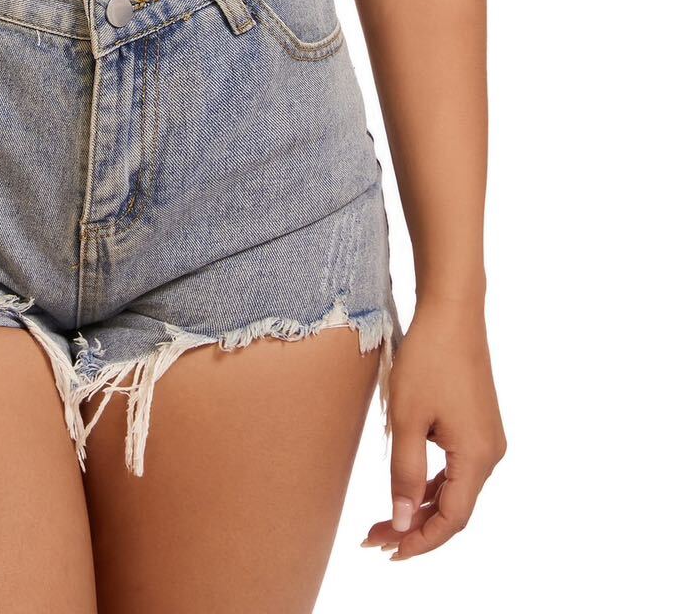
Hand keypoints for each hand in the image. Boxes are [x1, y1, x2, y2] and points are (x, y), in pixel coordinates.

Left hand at [362, 294, 505, 561]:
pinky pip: (457, 467)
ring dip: (421, 506)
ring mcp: (487, 438)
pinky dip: (432, 483)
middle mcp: (491, 453)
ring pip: (455, 489)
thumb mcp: (407, 418)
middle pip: (455, 508)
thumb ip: (406, 472)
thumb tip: (401, 520)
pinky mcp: (478, 424)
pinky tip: (407, 486)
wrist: (452, 311)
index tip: (388, 552)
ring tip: (382, 520)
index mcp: (478, 456)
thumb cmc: (428, 359)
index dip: (421, 541)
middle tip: (374, 539)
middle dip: (416, 527)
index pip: (453, 519)